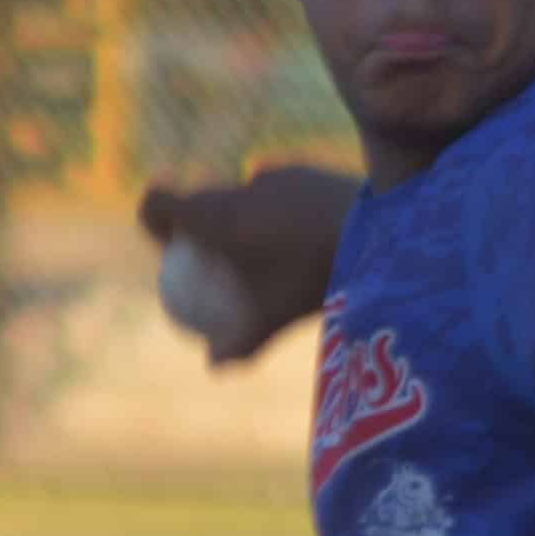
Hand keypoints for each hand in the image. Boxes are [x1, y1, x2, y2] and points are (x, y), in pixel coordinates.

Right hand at [139, 164, 357, 366]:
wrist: (380, 229)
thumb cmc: (315, 274)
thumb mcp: (275, 314)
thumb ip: (239, 340)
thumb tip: (213, 366)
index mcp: (215, 214)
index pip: (159, 202)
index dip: (154, 221)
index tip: (168, 246)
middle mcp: (238, 184)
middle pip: (202, 198)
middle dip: (203, 224)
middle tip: (220, 259)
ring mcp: (276, 172)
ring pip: (246, 192)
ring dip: (248, 216)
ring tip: (275, 251)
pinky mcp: (310, 169)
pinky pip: (284, 191)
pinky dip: (286, 212)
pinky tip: (313, 238)